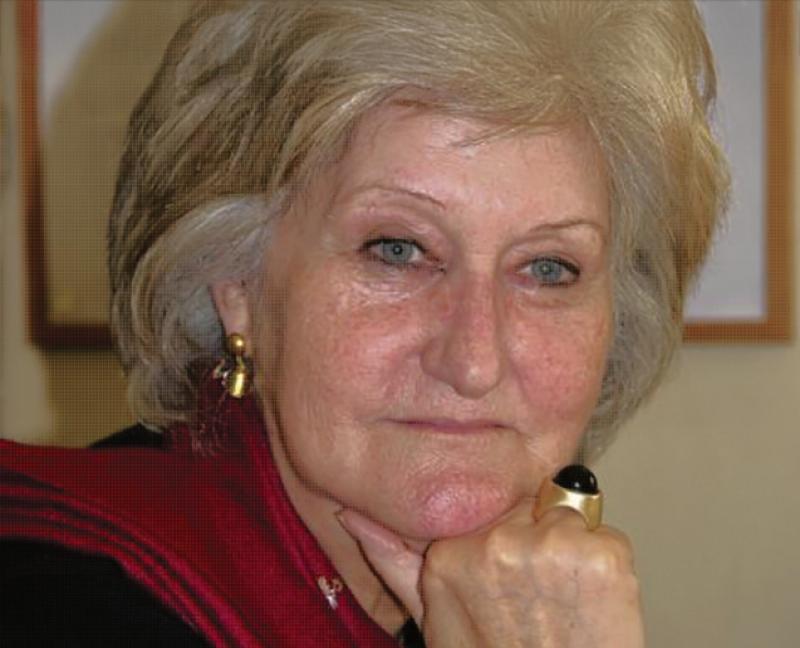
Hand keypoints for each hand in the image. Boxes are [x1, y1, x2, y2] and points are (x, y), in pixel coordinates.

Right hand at [338, 493, 643, 646]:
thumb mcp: (433, 617)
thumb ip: (392, 559)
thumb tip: (349, 513)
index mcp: (450, 553)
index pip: (483, 508)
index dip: (502, 537)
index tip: (511, 574)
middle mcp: (497, 541)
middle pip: (526, 506)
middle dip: (535, 537)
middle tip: (540, 593)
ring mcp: (552, 546)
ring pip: (567, 516)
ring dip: (572, 548)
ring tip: (565, 600)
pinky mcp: (602, 555)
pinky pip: (606, 534)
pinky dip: (607, 562)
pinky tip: (592, 602)